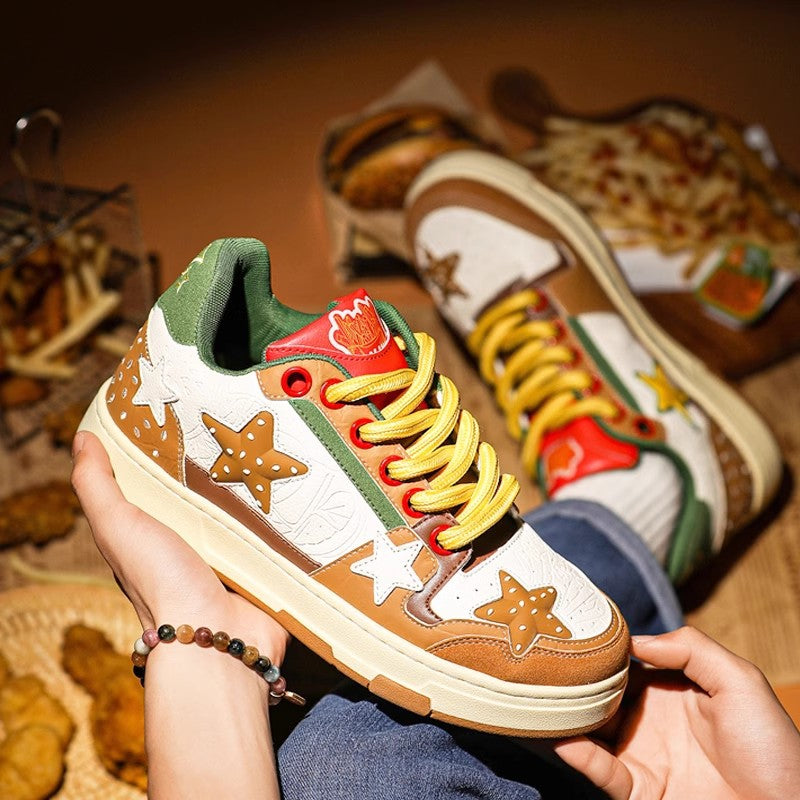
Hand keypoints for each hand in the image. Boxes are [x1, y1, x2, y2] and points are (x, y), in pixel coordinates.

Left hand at [72, 431, 288, 798]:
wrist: (216, 639)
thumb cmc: (160, 582)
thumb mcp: (120, 527)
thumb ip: (98, 488)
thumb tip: (81, 439)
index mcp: (157, 531)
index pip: (163, 481)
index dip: (170, 448)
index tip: (186, 408)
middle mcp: (195, 541)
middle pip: (210, 491)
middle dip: (225, 460)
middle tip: (243, 418)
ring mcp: (234, 553)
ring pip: (248, 507)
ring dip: (261, 483)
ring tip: (277, 441)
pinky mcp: (267, 562)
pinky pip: (278, 529)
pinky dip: (287, 510)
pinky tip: (299, 481)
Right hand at [554, 626, 799, 798]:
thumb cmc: (773, 748)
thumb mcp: (740, 681)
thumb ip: (691, 648)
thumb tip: (633, 642)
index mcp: (670, 689)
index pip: (623, 662)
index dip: (597, 649)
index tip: (569, 630)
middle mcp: (649, 719)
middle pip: (598, 694)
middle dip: (572, 679)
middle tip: (541, 660)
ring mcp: (642, 755)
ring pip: (590, 730)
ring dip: (566, 715)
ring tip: (539, 694)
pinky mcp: (639, 790)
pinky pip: (602, 770)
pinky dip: (578, 755)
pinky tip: (562, 737)